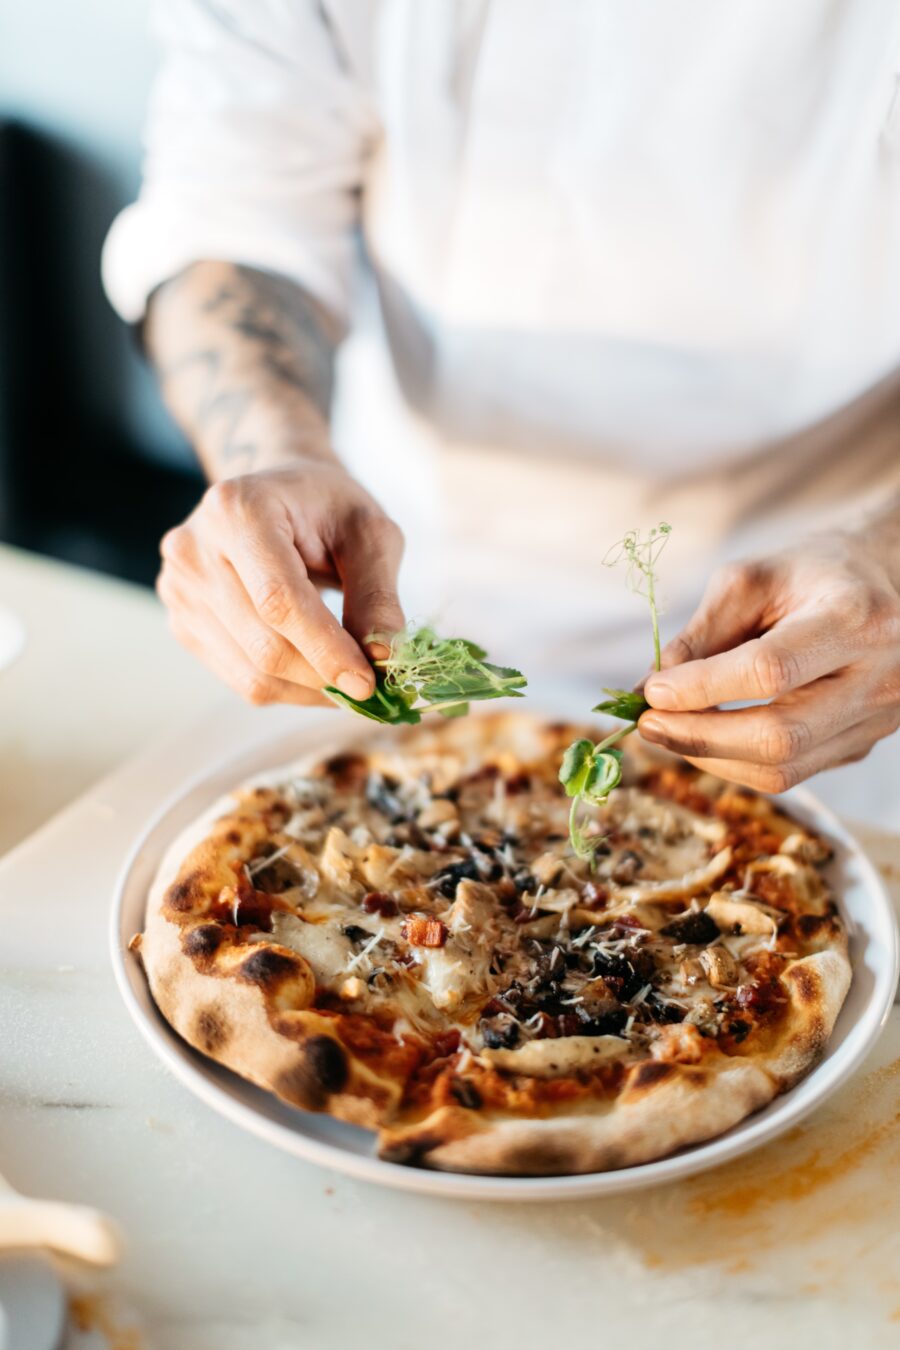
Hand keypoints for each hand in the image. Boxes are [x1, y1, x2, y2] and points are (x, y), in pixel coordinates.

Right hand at [157, 460, 404, 704]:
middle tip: (371, 686)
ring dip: (310, 688)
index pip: (278, 599)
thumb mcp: (370, 533)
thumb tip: (384, 658)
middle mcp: (195, 549)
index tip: (368, 683)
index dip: (325, 649)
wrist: (278, 494)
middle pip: (264, 644)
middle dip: (324, 675)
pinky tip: (315, 666)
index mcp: (239, 509)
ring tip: (347, 673)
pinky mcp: (182, 621)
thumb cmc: (328, 508)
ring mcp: (180, 589)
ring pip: (252, 673)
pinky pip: (240, 678)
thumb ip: (378, 594)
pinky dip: (288, 686)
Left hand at [638, 530, 899, 790]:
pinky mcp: (862, 744)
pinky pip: (792, 772)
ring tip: (669, 732)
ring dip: (712, 758)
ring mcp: (877, 719)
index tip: (652, 691)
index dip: (701, 688)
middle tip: (649, 724)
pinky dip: (737, 761)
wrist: (885, 583)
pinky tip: (708, 736)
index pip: (769, 671)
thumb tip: (649, 690)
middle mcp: (878, 676)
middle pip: (779, 736)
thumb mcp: (751, 580)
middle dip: (700, 737)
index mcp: (854, 617)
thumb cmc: (811, 574)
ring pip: (783, 769)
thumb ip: (701, 634)